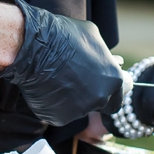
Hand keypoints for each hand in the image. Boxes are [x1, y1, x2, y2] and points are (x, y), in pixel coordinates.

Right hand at [0, 0, 122, 126]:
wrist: (32, 46)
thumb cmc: (63, 35)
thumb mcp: (93, 37)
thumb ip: (104, 57)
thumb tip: (112, 62)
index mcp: (114, 80)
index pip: (120, 94)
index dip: (112, 90)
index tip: (103, 85)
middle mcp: (100, 98)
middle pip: (101, 104)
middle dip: (93, 95)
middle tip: (78, 82)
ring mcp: (79, 110)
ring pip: (79, 109)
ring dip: (72, 99)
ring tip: (57, 78)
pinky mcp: (58, 117)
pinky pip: (60, 113)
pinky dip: (55, 104)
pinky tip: (47, 87)